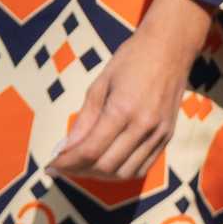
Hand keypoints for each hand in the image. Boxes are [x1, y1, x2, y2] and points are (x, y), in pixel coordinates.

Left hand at [47, 0, 207, 180]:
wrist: (171, 47)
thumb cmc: (132, 59)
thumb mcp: (100, 83)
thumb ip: (85, 119)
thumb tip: (66, 147)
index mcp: (123, 109)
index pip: (91, 150)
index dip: (67, 162)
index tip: (51, 165)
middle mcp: (143, 126)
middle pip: (107, 166)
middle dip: (80, 170)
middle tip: (64, 166)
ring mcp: (159, 134)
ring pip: (125, 173)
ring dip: (100, 175)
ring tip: (83, 166)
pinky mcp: (167, 137)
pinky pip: (142, 167)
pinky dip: (121, 172)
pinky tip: (107, 163)